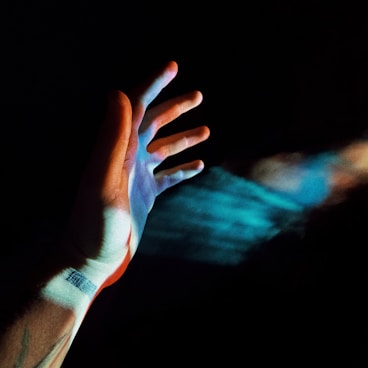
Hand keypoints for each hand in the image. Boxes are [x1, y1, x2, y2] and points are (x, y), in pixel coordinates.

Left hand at [62, 61, 209, 287]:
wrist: (94, 255)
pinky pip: (169, 176)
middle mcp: (129, 157)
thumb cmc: (97, 222)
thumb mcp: (102, 180)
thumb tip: (118, 93)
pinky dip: (183, 169)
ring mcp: (139, 175)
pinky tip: (199, 165)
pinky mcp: (147, 193)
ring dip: (185, 138)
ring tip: (206, 131)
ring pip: (165, 149)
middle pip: (155, 123)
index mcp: (119, 148)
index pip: (136, 107)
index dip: (154, 85)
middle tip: (199, 96)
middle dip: (176, 108)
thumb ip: (112, 139)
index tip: (173, 67)